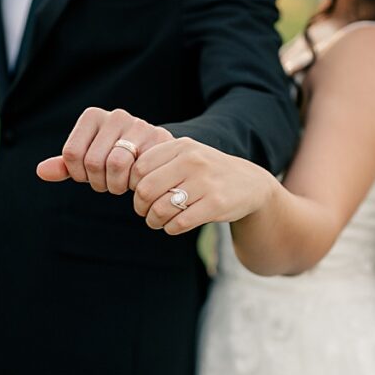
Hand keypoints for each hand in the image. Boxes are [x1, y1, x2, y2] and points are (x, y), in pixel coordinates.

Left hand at [36, 107, 173, 193]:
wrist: (154, 153)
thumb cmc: (115, 157)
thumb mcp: (88, 160)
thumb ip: (66, 165)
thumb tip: (41, 171)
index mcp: (93, 116)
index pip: (72, 154)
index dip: (78, 174)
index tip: (88, 176)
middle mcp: (116, 116)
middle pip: (92, 161)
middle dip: (98, 182)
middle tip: (107, 183)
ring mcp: (139, 126)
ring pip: (115, 165)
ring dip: (116, 184)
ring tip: (121, 183)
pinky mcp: (158, 140)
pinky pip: (138, 170)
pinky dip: (134, 183)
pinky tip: (137, 181)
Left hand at [129, 137, 277, 234]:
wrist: (250, 184)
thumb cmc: (208, 172)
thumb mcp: (187, 155)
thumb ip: (159, 161)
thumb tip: (123, 178)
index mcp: (181, 146)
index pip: (139, 168)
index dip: (132, 185)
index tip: (140, 192)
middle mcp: (193, 161)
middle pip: (145, 190)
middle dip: (139, 206)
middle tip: (144, 211)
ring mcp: (205, 183)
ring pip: (160, 209)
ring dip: (153, 220)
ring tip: (157, 220)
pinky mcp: (216, 204)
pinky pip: (179, 223)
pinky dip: (170, 228)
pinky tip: (174, 225)